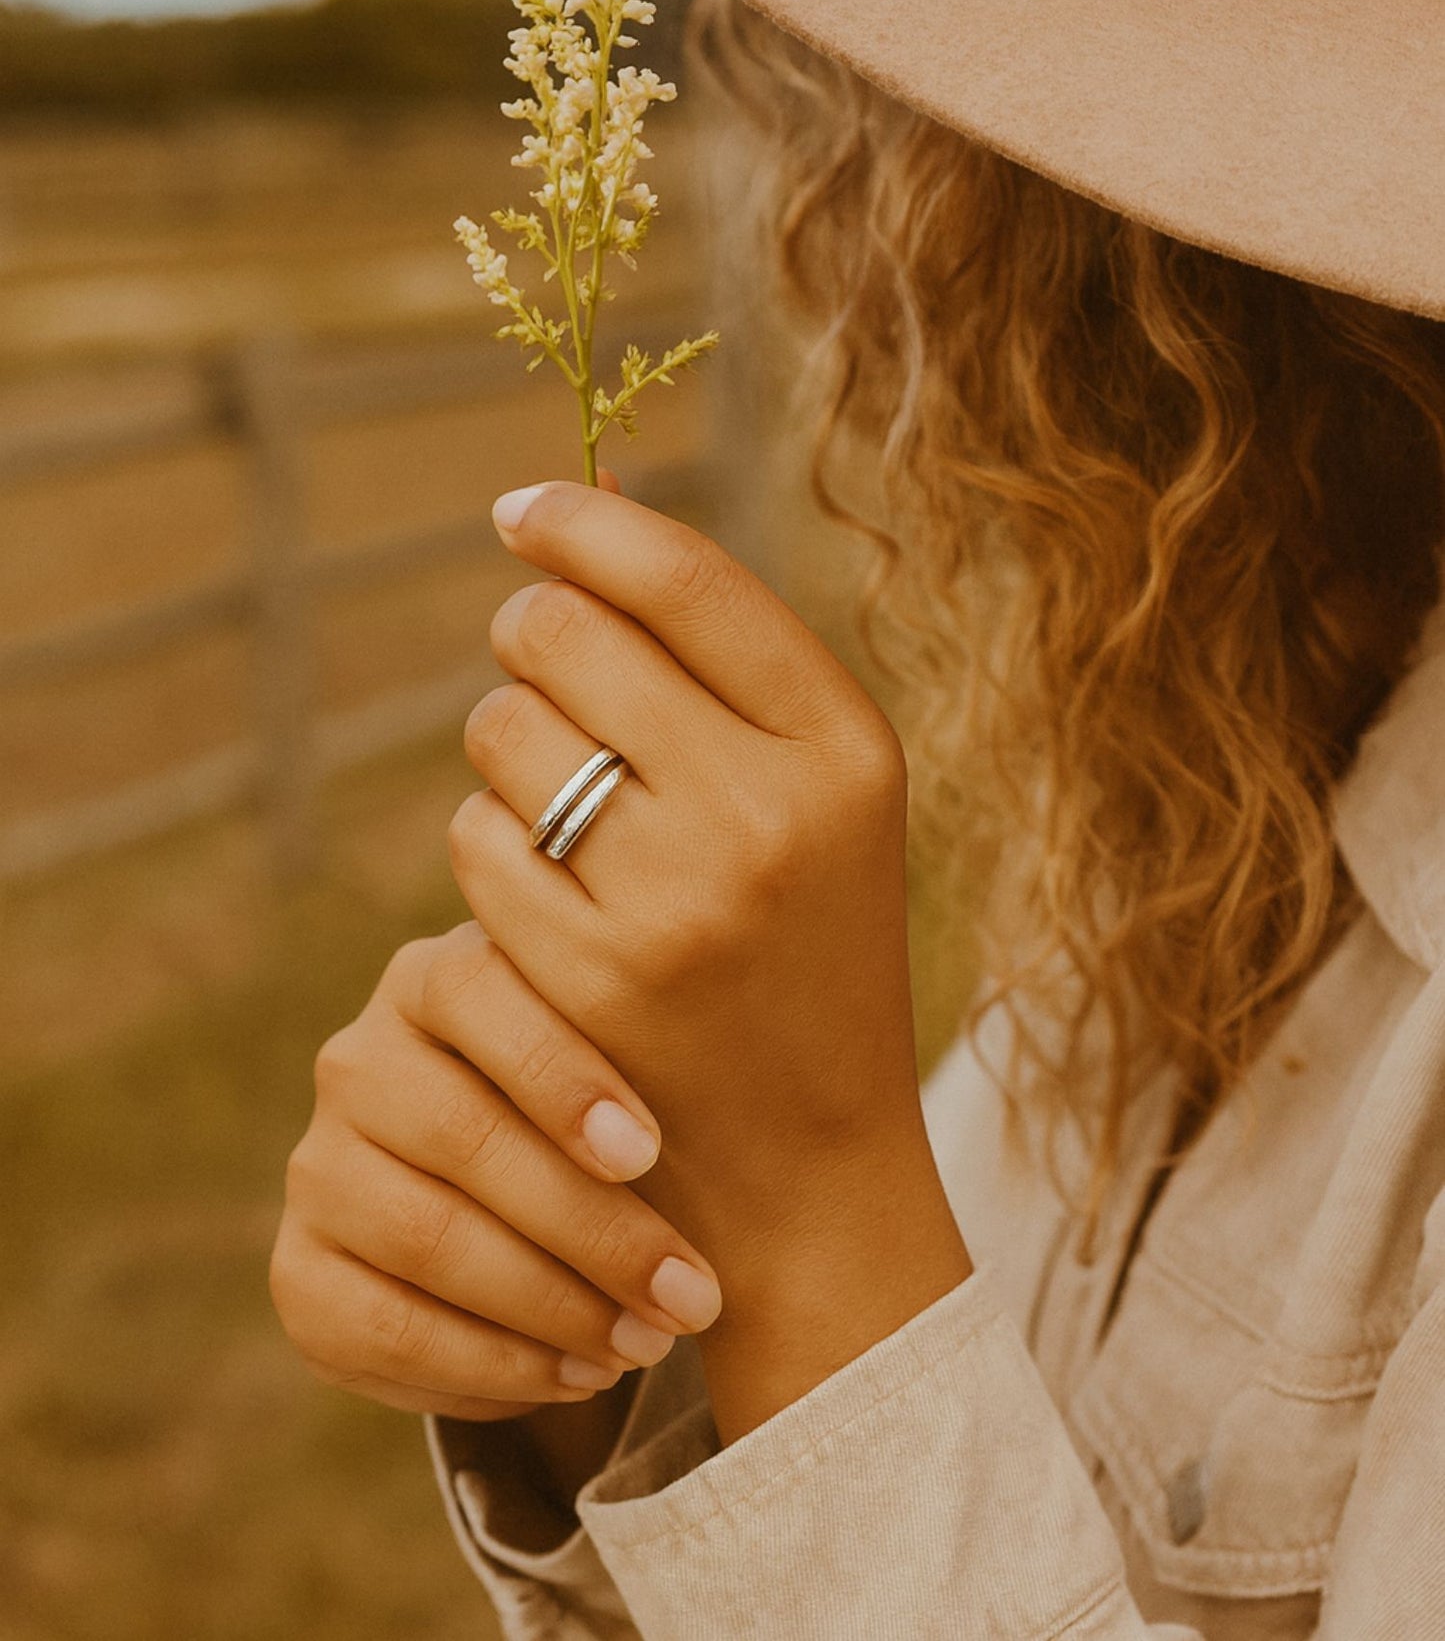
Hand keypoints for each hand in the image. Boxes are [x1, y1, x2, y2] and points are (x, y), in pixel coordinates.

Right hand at [270, 920, 723, 1420]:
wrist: (517, 1189)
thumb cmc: (603, 1103)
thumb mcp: (626, 1053)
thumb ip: (650, 1038)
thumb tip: (751, 1059)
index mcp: (433, 977)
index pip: (479, 996)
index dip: (560, 1077)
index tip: (649, 1151)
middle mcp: (358, 1060)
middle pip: (463, 1139)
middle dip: (592, 1231)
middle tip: (690, 1298)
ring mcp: (320, 1167)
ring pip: (428, 1240)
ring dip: (552, 1308)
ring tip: (648, 1344)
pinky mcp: (301, 1272)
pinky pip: (384, 1331)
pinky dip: (491, 1368)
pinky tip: (577, 1376)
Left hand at [447, 481, 965, 1329]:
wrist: (812, 1169)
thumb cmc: (809, 951)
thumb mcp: (822, 801)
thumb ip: (723, 669)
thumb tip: (578, 526)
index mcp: (845, 748)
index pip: (687, 580)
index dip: (584, 523)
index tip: (521, 511)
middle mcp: (769, 811)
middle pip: (566, 634)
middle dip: (531, 635)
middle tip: (541, 669)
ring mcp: (674, 899)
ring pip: (503, 728)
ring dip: (506, 742)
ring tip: (561, 796)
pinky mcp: (584, 976)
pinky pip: (476, 838)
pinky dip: (489, 843)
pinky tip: (543, 887)